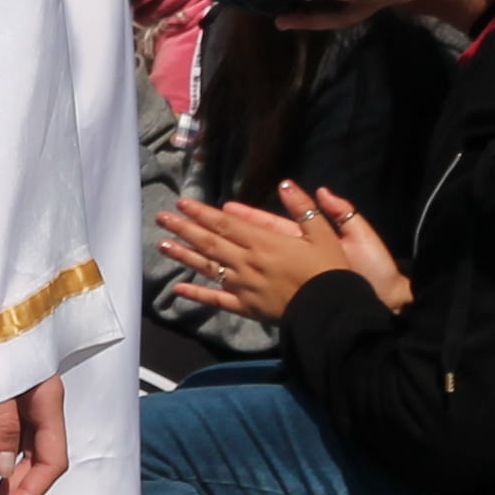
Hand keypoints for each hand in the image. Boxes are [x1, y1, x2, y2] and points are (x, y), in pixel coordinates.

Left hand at [0, 371, 70, 494]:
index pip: (52, 461)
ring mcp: (30, 402)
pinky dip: (4, 458)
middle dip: (16, 491)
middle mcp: (44, 406)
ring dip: (8, 480)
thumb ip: (2, 425)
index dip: (31, 490)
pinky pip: (17, 438)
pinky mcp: (14, 396)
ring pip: (28, 453)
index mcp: (48, 403)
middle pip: (41, 462)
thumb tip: (4, 471)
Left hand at [159, 180, 397, 321]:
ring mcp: (243, 285)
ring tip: (161, 244)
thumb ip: (303, 208)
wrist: (334, 311)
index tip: (181, 203)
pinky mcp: (246, 307)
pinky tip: (177, 289)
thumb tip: (285, 183)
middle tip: (161, 218)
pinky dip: (196, 293)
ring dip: (183, 254)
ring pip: (207, 267)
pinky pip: (217, 299)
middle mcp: (247, 262)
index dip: (201, 212)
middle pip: (209, 242)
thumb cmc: (331, 271)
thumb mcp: (324, 234)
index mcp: (263, 242)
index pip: (224, 223)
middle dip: (183, 228)